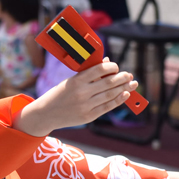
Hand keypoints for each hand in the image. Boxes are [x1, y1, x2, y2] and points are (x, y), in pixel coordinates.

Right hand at [13, 58, 136, 135]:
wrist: (46, 113)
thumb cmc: (59, 94)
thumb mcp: (71, 81)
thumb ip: (89, 73)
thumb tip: (107, 62)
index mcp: (76, 80)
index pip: (99, 69)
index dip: (112, 67)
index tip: (116, 66)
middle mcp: (82, 92)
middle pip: (108, 83)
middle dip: (122, 78)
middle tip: (129, 75)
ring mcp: (85, 106)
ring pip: (110, 95)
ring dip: (124, 88)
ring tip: (132, 84)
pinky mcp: (88, 116)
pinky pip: (107, 107)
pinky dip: (118, 100)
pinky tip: (125, 94)